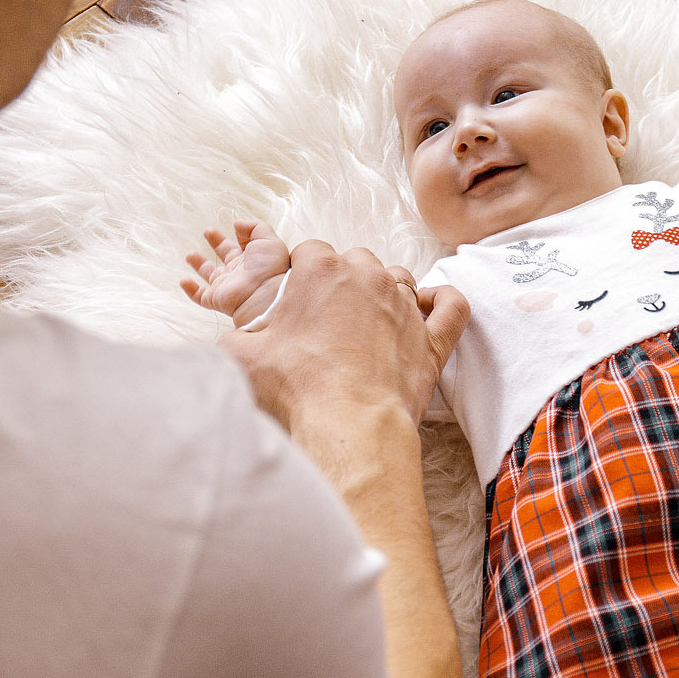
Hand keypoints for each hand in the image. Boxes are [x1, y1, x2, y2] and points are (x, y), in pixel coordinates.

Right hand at [182, 220, 291, 328]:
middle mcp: (238, 272)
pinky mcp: (216, 298)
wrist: (264, 297)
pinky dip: (191, 291)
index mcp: (251, 258)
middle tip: (208, 231)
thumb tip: (237, 224)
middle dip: (216, 243)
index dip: (240, 235)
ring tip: (190, 255)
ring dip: (199, 264)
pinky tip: (184, 281)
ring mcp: (226, 285)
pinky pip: (200, 297)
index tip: (235, 227)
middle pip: (225, 256)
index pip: (241, 245)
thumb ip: (255, 227)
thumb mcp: (268, 240)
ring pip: (210, 274)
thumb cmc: (269, 268)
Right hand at [219, 241, 470, 435]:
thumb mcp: (240, 354)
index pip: (309, 251)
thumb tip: (228, 338)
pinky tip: (430, 306)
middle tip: (324, 319)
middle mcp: (368, 276)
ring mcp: (405, 305)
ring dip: (383, 291)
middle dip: (340, 281)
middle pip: (355, 260)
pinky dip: (441, 302)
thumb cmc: (293, 389)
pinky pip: (450, 305)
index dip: (299, 275)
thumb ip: (233, 334)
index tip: (293, 301)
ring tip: (366, 321)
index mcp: (321, 270)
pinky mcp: (432, 338)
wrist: (348, 426)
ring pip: (398, 277)